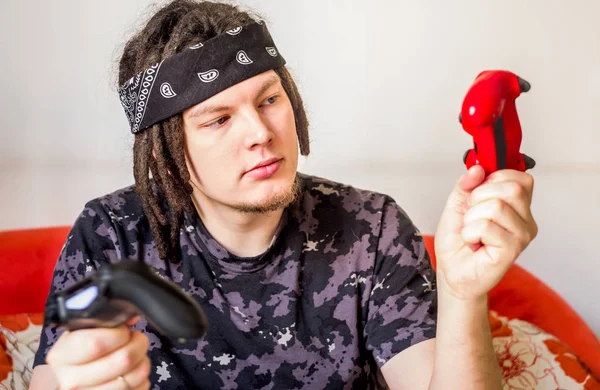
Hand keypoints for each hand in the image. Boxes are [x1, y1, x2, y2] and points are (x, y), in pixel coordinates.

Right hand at [46, 317, 150, 389]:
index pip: (97, 343)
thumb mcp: (82, 335)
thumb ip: (105, 324)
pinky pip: (138, 389)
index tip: (123, 331)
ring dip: (142, 363)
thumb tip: (131, 317)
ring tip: (136, 356)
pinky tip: (132, 372)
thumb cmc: (80, 355)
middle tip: (136, 340)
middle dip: (138, 344)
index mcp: (62, 355)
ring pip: (133, 377)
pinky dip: (141, 379)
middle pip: (123, 360)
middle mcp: (71, 380)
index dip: (119, 334)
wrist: (72, 381)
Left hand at [434, 165, 537, 299]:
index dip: (494, 179)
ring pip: (496, 206)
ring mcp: (522, 235)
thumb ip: (467, 184)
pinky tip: (473, 243)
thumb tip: (478, 168)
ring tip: (471, 232)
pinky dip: (470, 232)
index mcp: (518, 206)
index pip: (521, 178)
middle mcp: (526, 220)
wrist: (451, 270)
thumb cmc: (458, 240)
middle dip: (479, 197)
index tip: (477, 195)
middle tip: (471, 216)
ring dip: (471, 218)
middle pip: (511, 188)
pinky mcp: (513, 249)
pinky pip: (487, 226)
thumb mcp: (457, 204)